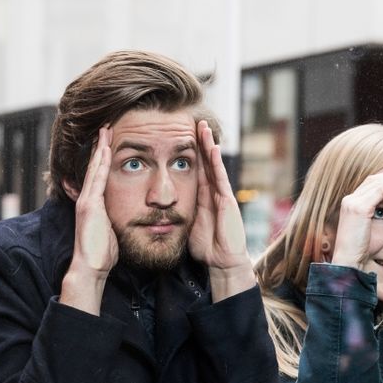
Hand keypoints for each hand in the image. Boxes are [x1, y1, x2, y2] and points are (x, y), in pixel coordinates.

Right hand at [60, 126, 115, 314]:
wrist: (91, 267)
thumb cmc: (102, 254)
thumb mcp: (110, 231)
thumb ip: (112, 220)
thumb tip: (123, 217)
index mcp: (94, 205)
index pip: (100, 176)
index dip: (104, 158)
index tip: (110, 143)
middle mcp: (88, 200)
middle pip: (95, 167)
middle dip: (100, 147)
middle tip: (106, 127)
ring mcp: (87, 201)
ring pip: (94, 169)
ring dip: (99, 149)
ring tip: (105, 131)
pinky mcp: (89, 206)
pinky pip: (96, 179)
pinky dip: (99, 163)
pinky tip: (104, 149)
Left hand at [188, 120, 253, 299]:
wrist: (222, 262)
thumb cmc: (206, 246)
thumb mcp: (185, 224)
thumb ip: (175, 211)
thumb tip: (155, 206)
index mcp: (200, 195)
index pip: (192, 168)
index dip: (185, 151)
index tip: (175, 134)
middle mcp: (211, 191)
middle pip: (203, 160)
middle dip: (197, 141)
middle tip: (190, 120)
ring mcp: (220, 194)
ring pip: (212, 164)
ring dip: (207, 145)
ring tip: (201, 126)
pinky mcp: (227, 201)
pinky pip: (220, 178)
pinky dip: (216, 163)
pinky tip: (212, 148)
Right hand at [330, 163, 382, 268]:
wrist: (348, 264)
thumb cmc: (359, 254)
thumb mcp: (367, 234)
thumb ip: (373, 223)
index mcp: (350, 207)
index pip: (369, 187)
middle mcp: (349, 201)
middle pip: (373, 181)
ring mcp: (353, 203)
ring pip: (377, 182)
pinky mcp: (359, 208)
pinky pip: (379, 190)